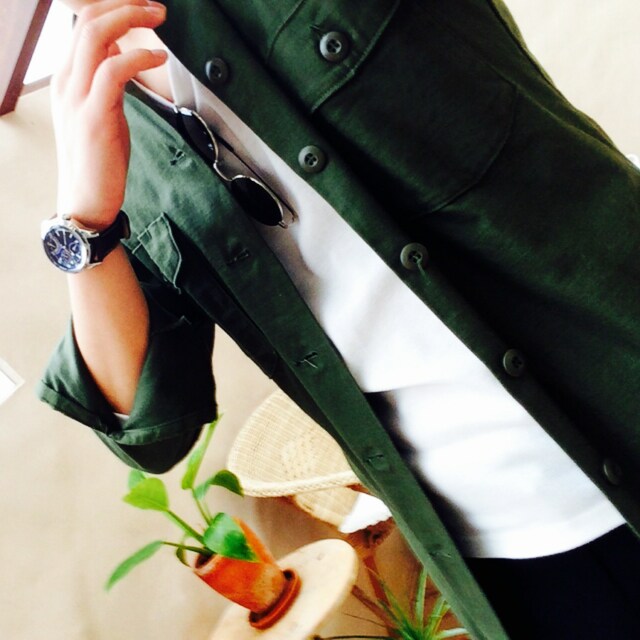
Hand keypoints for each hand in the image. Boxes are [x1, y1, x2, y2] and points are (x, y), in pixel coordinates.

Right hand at [51, 0, 167, 229]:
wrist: (86, 199)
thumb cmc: (99, 158)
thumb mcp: (102, 109)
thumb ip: (106, 80)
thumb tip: (120, 51)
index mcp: (68, 77)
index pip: (83, 21)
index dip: (114, 6)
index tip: (144, 6)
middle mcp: (66, 80)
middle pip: (88, 18)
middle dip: (125, 4)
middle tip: (157, 7)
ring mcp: (77, 97)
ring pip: (95, 36)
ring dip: (130, 18)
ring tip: (159, 17)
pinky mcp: (94, 116)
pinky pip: (112, 71)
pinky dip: (138, 57)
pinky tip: (159, 57)